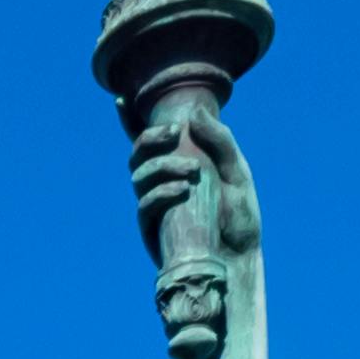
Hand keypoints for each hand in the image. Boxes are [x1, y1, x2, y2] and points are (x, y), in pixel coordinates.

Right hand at [130, 112, 260, 268]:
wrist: (238, 259)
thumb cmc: (238, 217)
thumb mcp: (237, 172)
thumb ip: (220, 141)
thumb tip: (194, 113)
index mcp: (180, 164)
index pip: (151, 141)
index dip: (131, 121)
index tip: (120, 99)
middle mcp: (161, 182)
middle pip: (137, 154)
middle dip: (150, 138)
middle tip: (175, 133)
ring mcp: (154, 205)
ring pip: (139, 175)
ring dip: (162, 165)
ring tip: (192, 171)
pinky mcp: (152, 228)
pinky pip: (145, 204)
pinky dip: (161, 192)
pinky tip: (182, 190)